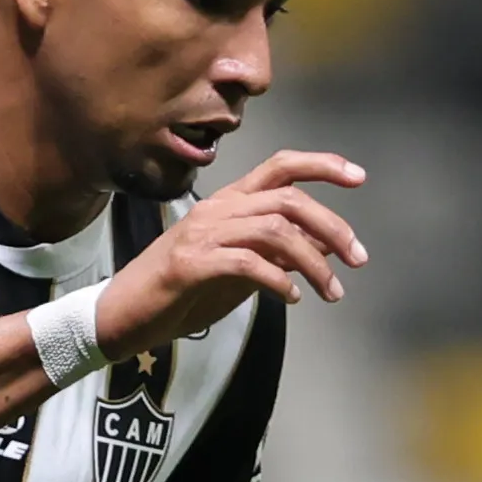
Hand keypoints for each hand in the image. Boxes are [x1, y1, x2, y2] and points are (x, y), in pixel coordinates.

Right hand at [98, 151, 368, 355]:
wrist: (123, 316)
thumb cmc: (181, 292)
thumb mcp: (239, 270)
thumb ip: (275, 253)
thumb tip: (322, 246)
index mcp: (228, 203)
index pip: (280, 167)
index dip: (321, 165)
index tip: (359, 177)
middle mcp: (217, 209)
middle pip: (288, 199)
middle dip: (333, 227)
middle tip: (358, 260)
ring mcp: (201, 234)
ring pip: (274, 230)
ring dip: (313, 263)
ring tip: (331, 291)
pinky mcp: (190, 264)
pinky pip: (247, 263)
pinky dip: (277, 280)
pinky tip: (291, 299)